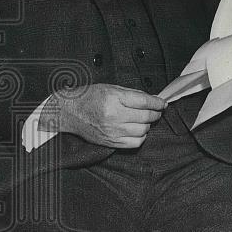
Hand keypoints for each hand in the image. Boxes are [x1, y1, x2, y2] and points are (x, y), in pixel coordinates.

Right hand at [46, 83, 165, 148]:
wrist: (69, 112)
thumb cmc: (88, 98)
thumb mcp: (109, 88)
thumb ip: (131, 94)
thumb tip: (151, 100)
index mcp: (113, 99)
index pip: (144, 102)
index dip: (157, 103)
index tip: (162, 103)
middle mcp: (114, 115)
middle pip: (146, 116)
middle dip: (155, 113)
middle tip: (156, 110)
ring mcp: (113, 131)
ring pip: (143, 130)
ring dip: (147, 124)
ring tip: (143, 119)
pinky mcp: (112, 142)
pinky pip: (135, 143)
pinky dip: (141, 136)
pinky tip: (136, 130)